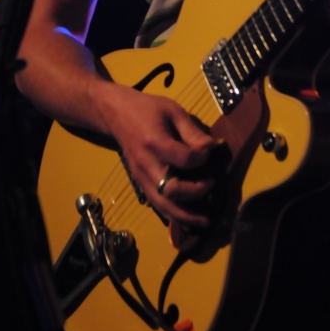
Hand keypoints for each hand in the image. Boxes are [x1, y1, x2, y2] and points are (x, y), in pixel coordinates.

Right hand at [103, 86, 217, 227]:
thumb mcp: (173, 110)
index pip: (183, 159)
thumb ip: (192, 131)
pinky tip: (188, 220)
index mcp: (155, 142)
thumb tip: (212, 148)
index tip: (209, 151)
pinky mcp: (140, 184)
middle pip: (170, 190)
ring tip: (205, 220)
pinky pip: (157, 205)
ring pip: (162, 205)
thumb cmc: (147, 109)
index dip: (201, 158)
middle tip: (212, 183)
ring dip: (185, 216)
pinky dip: (173, 215)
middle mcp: (146, 165)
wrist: (117, 115)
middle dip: (196, 193)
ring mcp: (141, 178)